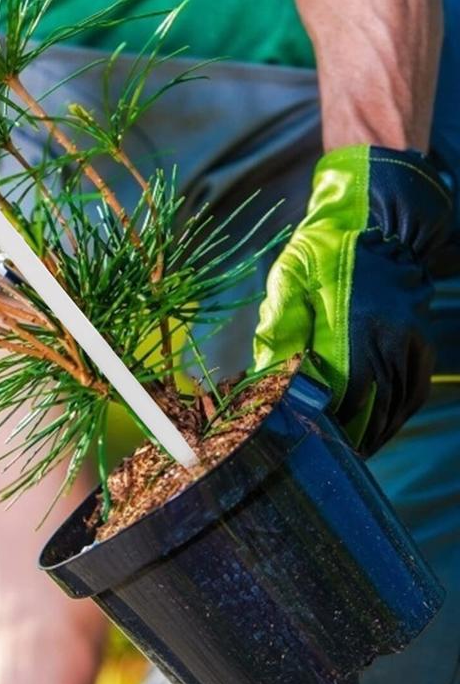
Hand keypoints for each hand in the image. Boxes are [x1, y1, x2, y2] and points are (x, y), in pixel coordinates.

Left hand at [253, 145, 453, 455]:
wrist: (376, 221)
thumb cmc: (322, 252)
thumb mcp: (287, 282)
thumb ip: (277, 329)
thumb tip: (262, 374)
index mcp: (353, 332)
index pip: (341, 399)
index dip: (323, 428)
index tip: (304, 446)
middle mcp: (388, 344)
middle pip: (369, 412)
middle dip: (346, 440)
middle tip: (320, 462)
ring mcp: (410, 346)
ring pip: (393, 409)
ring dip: (371, 434)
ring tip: (346, 455)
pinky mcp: (421, 345)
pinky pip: (411, 394)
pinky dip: (393, 417)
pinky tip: (375, 430)